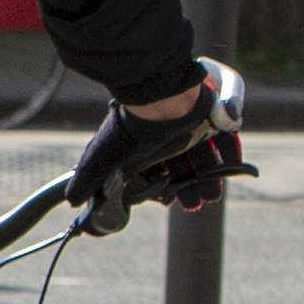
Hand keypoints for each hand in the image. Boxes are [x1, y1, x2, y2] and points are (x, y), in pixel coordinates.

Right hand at [75, 95, 240, 224]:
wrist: (160, 99)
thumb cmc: (129, 129)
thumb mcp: (102, 156)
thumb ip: (88, 179)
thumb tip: (72, 202)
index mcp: (143, 147)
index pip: (154, 173)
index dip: (162, 189)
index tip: (169, 202)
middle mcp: (166, 137)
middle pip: (180, 167)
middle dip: (188, 188)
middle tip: (195, 204)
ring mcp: (189, 127)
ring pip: (201, 157)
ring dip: (208, 178)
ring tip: (211, 198)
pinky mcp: (210, 120)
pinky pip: (223, 140)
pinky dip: (228, 156)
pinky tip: (231, 171)